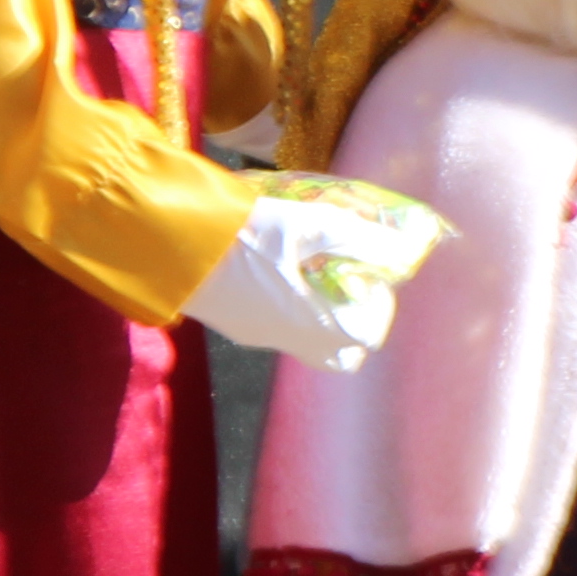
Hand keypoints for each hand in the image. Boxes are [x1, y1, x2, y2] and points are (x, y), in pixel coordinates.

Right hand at [183, 176, 451, 369]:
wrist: (166, 240)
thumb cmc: (243, 231)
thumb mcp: (310, 223)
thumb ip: (362, 237)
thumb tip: (410, 248)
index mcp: (311, 324)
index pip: (367, 337)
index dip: (378, 306)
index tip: (368, 271)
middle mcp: (285, 339)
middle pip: (341, 352)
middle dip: (355, 319)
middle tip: (347, 275)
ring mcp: (257, 335)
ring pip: (309, 341)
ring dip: (324, 311)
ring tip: (315, 265)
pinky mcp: (235, 324)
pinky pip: (279, 327)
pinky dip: (295, 306)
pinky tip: (283, 266)